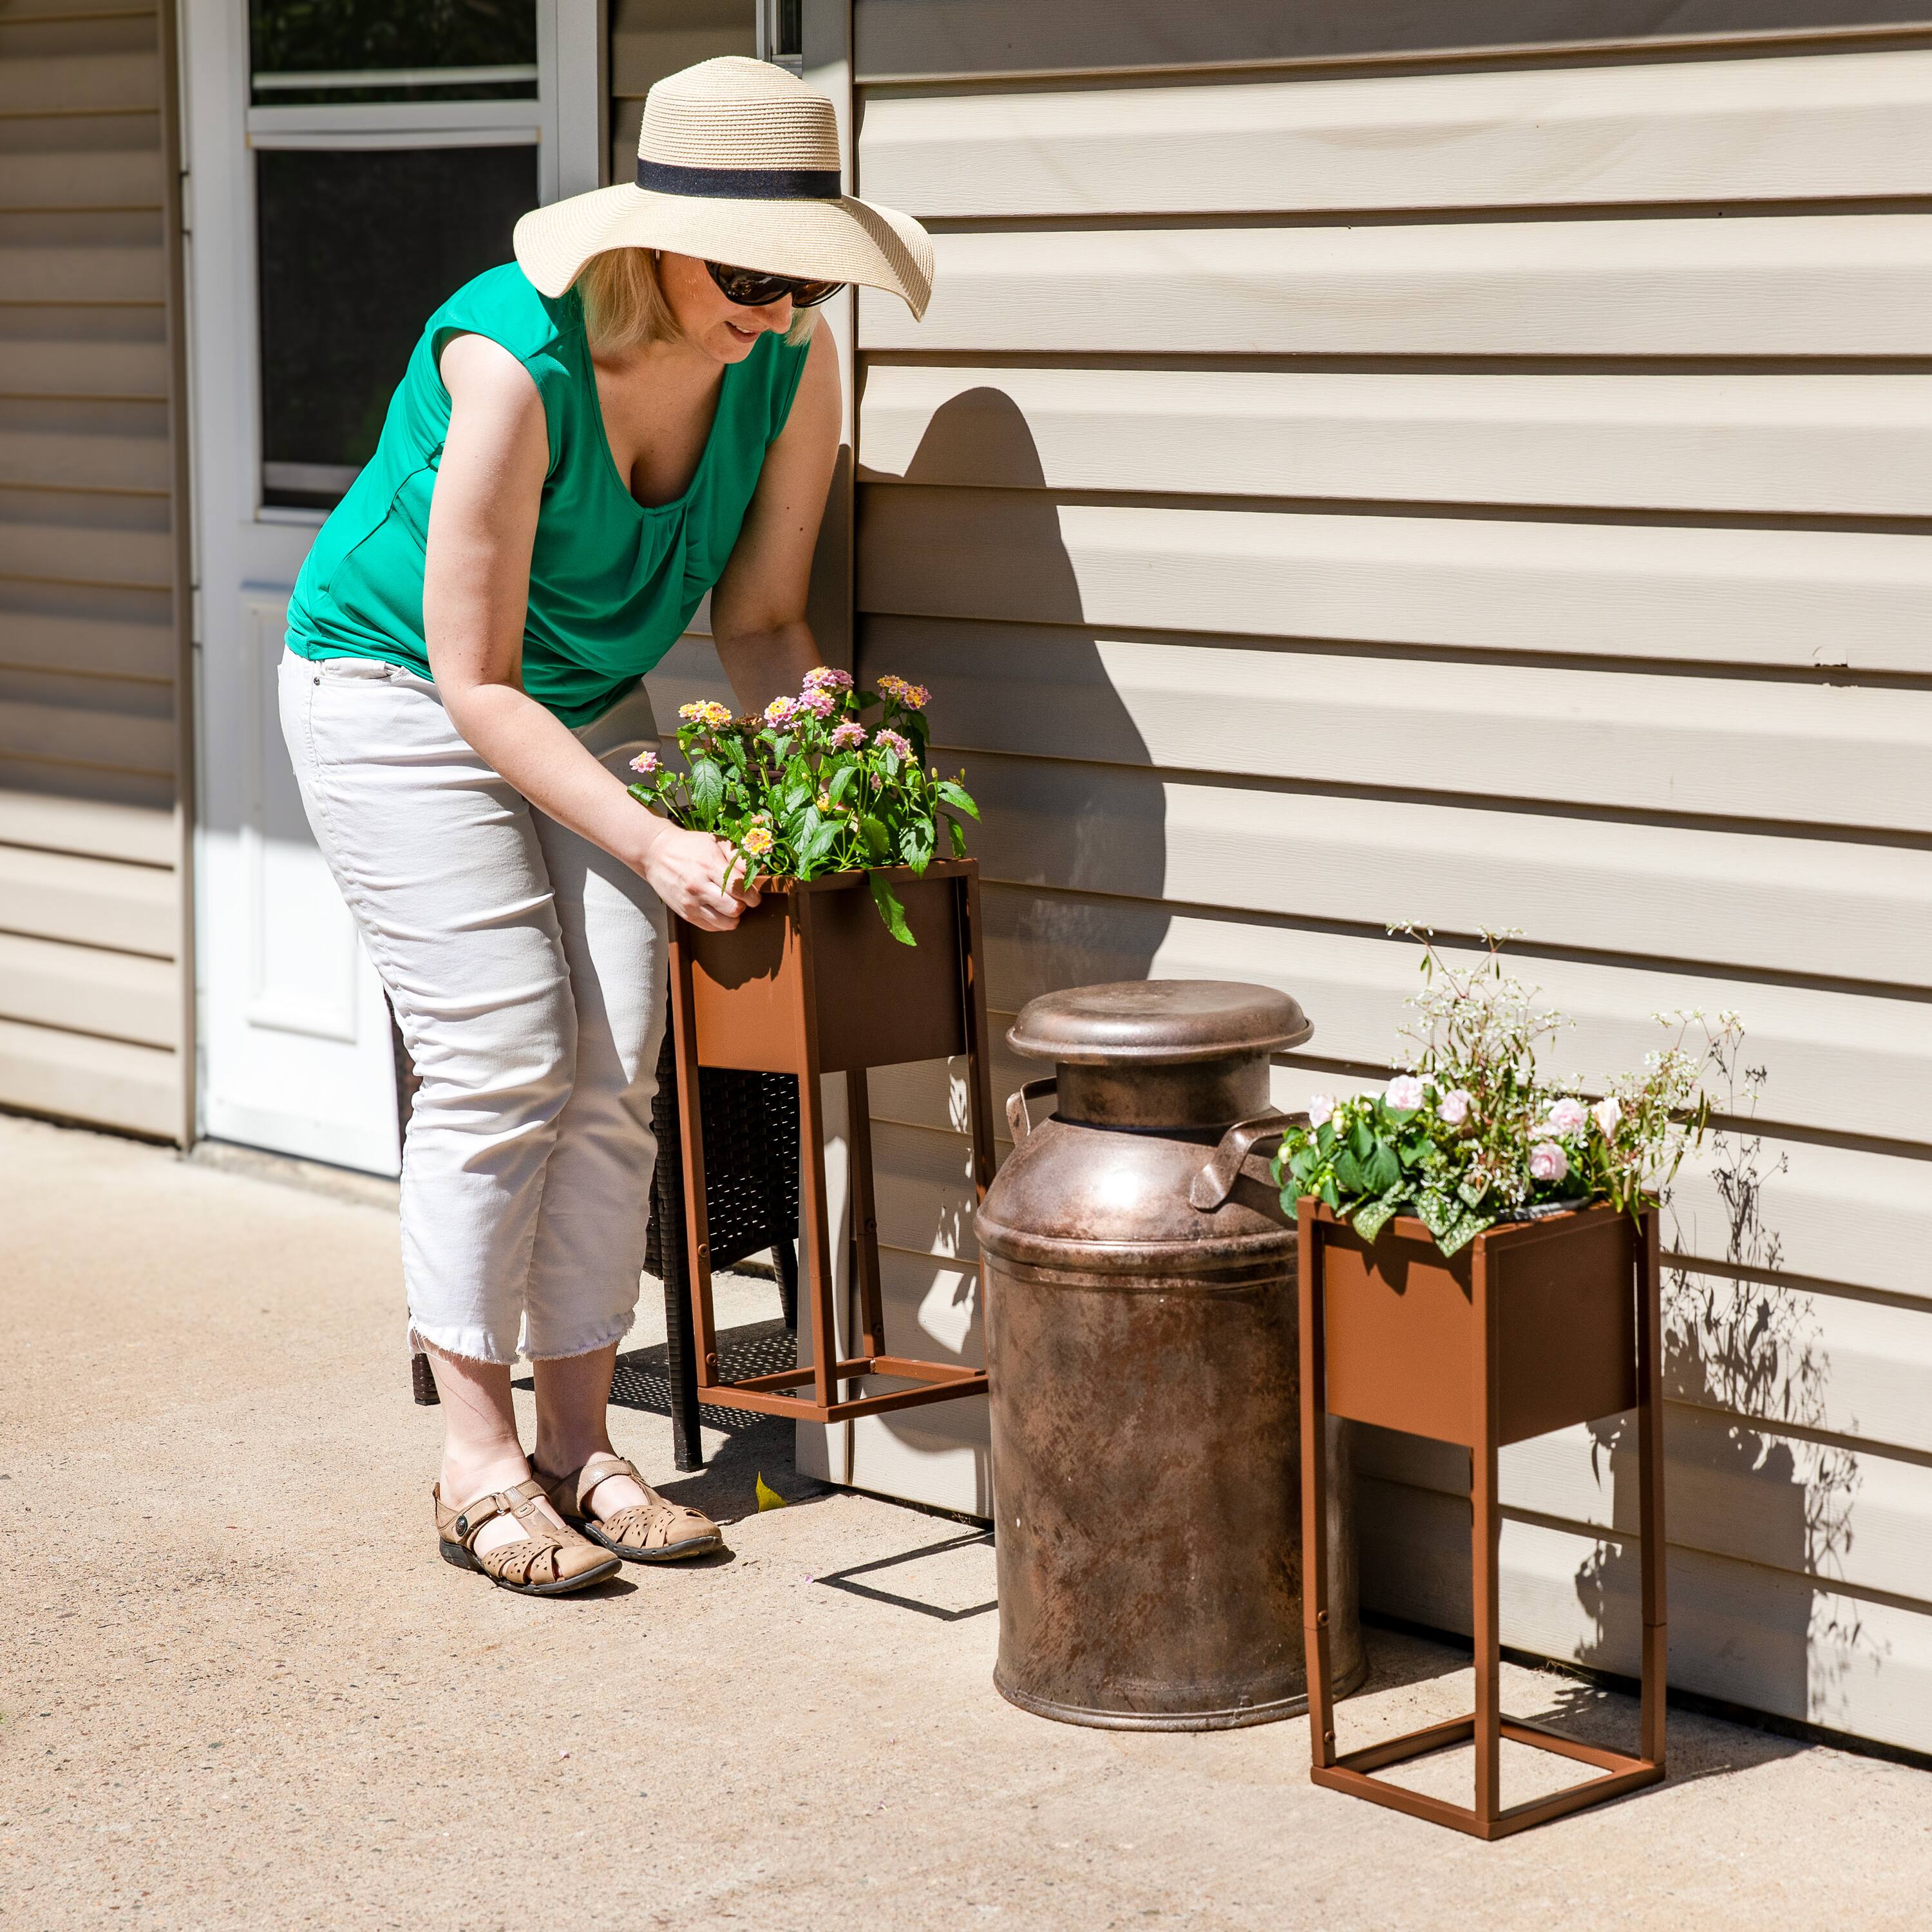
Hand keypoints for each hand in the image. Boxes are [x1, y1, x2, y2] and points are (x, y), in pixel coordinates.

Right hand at [635, 823, 760, 931]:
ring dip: (733, 916)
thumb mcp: (716, 842)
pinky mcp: (684, 914)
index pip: (740, 888)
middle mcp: (699, 886)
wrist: (656, 854)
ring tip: (729, 904)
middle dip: (745, 905)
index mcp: (709, 866)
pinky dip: (720, 922)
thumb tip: (758, 872)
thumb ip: (738, 857)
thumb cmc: (690, 846)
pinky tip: (718, 909)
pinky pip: (711, 927)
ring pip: (726, 923)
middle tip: (742, 898)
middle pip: (735, 908)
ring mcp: (690, 903)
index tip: (754, 894)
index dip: (753, 894)